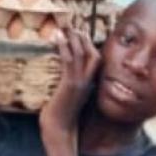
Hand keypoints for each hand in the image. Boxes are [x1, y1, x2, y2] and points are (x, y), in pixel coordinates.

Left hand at [40, 30, 100, 145]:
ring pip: (81, 55)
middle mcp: (88, 82)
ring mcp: (80, 83)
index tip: (82, 33)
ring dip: (74, 39)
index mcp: (90, 84)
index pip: (97, 60)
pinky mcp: (69, 84)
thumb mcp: (70, 96)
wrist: (59, 128)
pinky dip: (64, 47)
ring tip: (67, 28)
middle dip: (85, 39)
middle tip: (75, 27)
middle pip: (93, 54)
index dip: (91, 45)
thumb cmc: (61, 114)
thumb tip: (67, 74)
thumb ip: (72, 84)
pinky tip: (58, 38)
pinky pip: (68, 61)